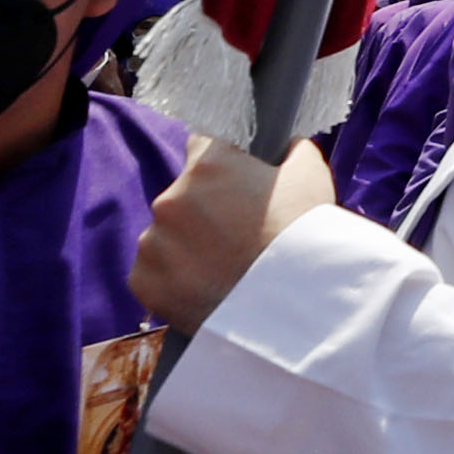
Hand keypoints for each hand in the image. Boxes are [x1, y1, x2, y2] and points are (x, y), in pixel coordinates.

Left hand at [133, 131, 333, 327]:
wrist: (291, 308)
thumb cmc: (303, 237)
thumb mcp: (311, 176)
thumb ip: (292, 150)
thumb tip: (285, 146)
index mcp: (207, 165)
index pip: (202, 145)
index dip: (222, 164)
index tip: (235, 183)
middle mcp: (170, 199)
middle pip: (183, 195)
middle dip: (205, 210)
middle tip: (238, 234)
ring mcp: (152, 242)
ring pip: (168, 235)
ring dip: (189, 244)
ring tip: (225, 267)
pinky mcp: (143, 281)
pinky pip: (154, 271)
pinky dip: (175, 277)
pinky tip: (207, 286)